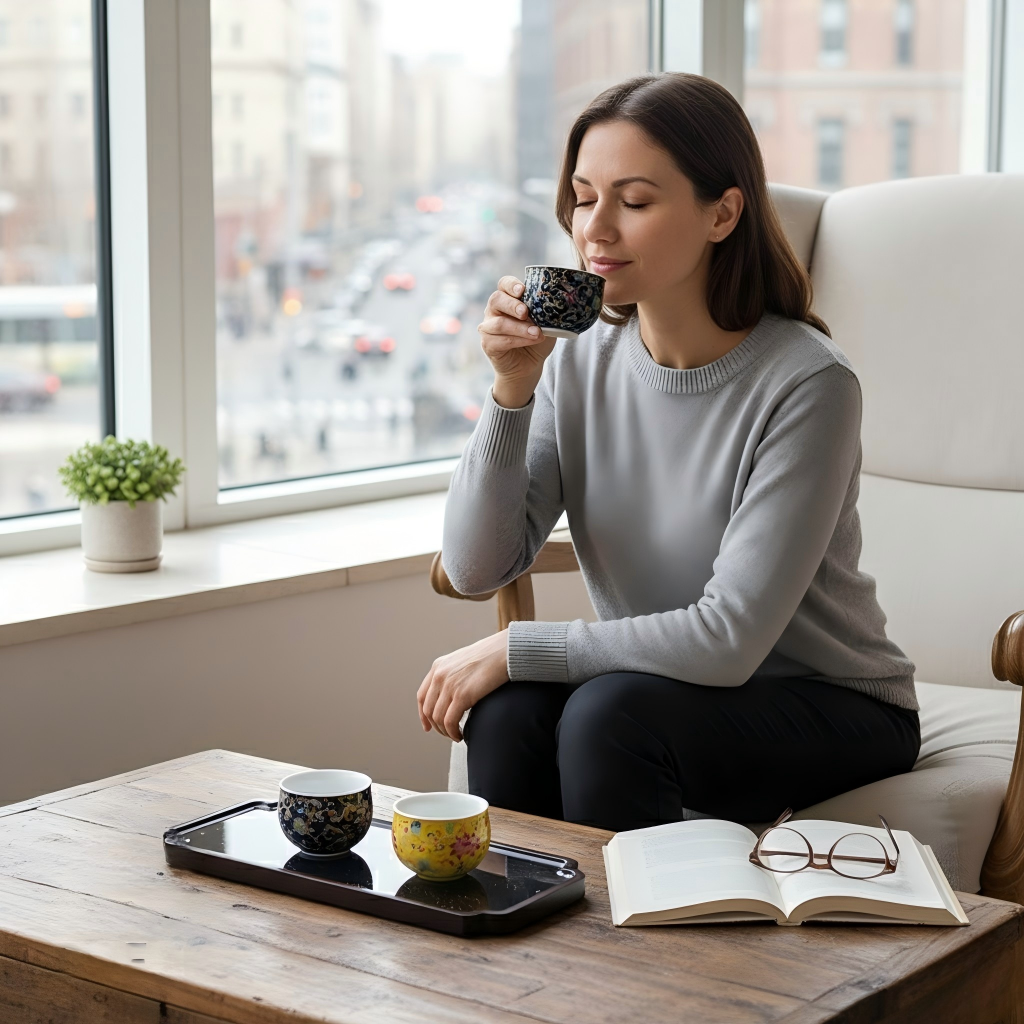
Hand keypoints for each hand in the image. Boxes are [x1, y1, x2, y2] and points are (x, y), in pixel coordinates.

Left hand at [417, 630, 508, 740]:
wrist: (505, 651)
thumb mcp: (463, 661)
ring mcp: (449, 685)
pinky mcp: (462, 695)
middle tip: (448, 733)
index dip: (423, 715)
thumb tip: (452, 695)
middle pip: (428, 710)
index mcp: (438, 666)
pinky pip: (450, 721)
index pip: (422, 696)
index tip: (429, 727)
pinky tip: (461, 735)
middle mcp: (439, 675)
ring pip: (438, 718)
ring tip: (456, 736)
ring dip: (446, 732)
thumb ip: (453, 675)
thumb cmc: (491, 656)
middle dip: (436, 726)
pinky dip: (453, 732)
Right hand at [479, 276, 556, 408]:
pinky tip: (532, 340)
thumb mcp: (546, 322)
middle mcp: (494, 310)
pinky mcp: (488, 344)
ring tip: (537, 333)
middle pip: (496, 299)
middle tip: (526, 312)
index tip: (522, 290)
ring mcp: (488, 327)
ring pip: (499, 323)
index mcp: (507, 298)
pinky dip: (519, 340)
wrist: (530, 365)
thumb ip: (546, 311)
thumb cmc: (536, 338)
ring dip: (520, 328)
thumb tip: (558, 302)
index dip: (511, 285)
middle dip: (513, 305)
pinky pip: (500, 340)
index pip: (504, 284)